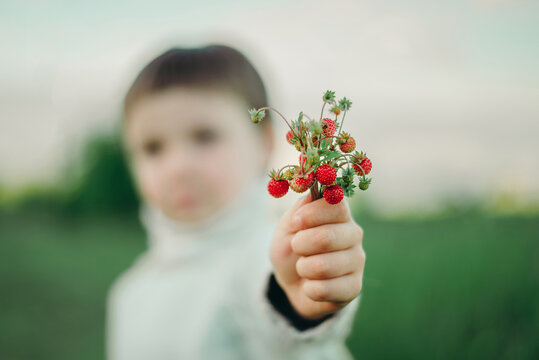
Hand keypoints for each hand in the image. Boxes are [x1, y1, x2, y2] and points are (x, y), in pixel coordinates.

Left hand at [270, 192, 365, 320]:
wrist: (292, 283)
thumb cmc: (291, 249)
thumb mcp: (287, 226)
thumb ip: (300, 208)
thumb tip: (313, 193)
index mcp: (339, 214)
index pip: (337, 206)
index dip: (312, 214)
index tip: (296, 221)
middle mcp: (353, 234)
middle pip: (327, 237)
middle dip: (300, 244)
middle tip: (296, 247)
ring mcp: (357, 261)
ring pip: (323, 266)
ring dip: (303, 268)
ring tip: (304, 267)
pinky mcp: (354, 287)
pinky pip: (325, 290)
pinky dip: (308, 289)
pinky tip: (312, 285)